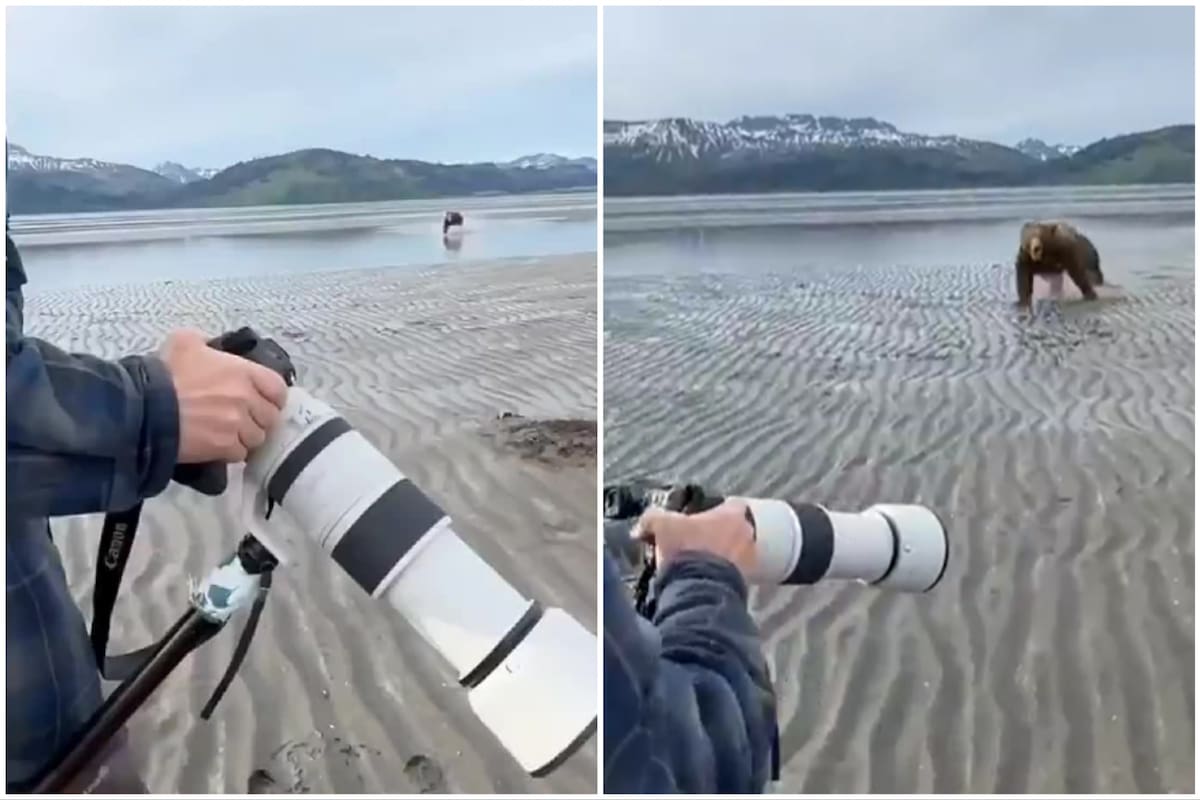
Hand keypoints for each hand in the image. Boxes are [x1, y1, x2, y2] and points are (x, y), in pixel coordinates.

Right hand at [160, 329, 288, 463]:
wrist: (145, 407)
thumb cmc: (164, 373)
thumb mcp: (184, 341)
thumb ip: (205, 341)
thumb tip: (209, 345)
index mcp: (243, 372)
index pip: (278, 389)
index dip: (272, 397)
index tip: (262, 401)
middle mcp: (246, 398)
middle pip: (270, 416)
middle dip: (258, 419)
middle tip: (242, 419)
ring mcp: (237, 424)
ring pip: (257, 437)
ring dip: (245, 437)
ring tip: (228, 433)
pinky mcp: (224, 447)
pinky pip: (239, 454)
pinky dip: (231, 452)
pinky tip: (217, 446)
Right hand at [634, 499, 757, 576]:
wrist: (700, 589)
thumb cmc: (686, 548)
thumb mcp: (661, 526)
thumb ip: (652, 519)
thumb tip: (642, 527)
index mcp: (733, 514)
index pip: (730, 505)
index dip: (714, 512)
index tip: (700, 521)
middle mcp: (747, 533)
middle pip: (735, 529)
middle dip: (719, 536)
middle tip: (698, 544)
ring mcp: (751, 558)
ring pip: (737, 552)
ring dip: (723, 557)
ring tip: (700, 566)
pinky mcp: (748, 582)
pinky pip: (736, 574)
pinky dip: (724, 576)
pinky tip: (705, 581)